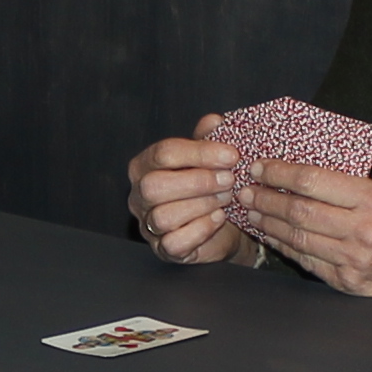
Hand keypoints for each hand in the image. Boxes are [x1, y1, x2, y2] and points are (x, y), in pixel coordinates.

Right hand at [125, 125, 254, 263]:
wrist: (224, 226)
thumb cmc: (210, 187)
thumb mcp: (209, 159)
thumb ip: (208, 139)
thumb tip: (214, 122)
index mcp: (145, 165)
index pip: (163, 153)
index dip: (200, 153)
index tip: (231, 155)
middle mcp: (139, 195)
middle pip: (154, 186)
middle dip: (198, 181)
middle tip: (229, 179)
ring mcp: (148, 225)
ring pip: (163, 216)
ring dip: (201, 205)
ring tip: (226, 198)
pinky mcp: (163, 250)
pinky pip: (174, 243)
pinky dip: (200, 229)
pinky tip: (218, 218)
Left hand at [243, 164, 371, 309]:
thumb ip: (346, 187)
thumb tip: (299, 174)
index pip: (313, 181)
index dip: (280, 173)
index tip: (260, 167)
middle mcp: (361, 229)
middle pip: (299, 211)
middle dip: (266, 199)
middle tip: (246, 190)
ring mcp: (352, 259)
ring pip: (297, 237)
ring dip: (268, 223)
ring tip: (252, 210)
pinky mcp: (346, 281)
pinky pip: (306, 260)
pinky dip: (284, 246)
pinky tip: (271, 235)